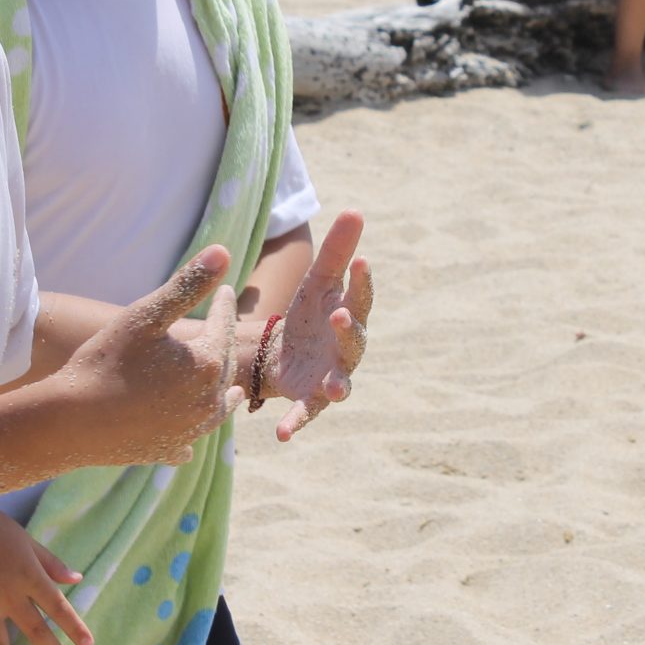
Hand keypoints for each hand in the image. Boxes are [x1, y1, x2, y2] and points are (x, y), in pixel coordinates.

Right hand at [61, 247, 246, 465]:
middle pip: (224, 367)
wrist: (70, 421)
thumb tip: (224, 250)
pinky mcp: (167, 451)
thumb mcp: (146, 316)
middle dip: (226, 345)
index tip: (227, 290)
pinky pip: (188, 442)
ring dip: (222, 395)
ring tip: (228, 390)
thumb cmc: (106, 361)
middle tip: (224, 330)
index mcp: (208, 363)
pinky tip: (189, 438)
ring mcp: (189, 431)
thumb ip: (188, 285)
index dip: (224, 304)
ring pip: (217, 409)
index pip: (224, 325)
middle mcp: (208, 401)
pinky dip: (192, 434)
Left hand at [264, 210, 372, 441]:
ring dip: (338, 385)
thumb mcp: (319, 280)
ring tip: (334, 390)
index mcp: (350, 314)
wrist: (286, 353)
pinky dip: (297, 423)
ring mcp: (332, 376)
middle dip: (349, 329)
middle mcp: (347, 348)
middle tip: (340, 316)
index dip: (362, 281)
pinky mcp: (311, 399)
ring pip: (342, 382)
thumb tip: (356, 210)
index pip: (360, 296)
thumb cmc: (311, 313)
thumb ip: (338, 250)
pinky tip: (282, 434)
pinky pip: (306, 413)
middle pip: (355, 340)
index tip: (361, 261)